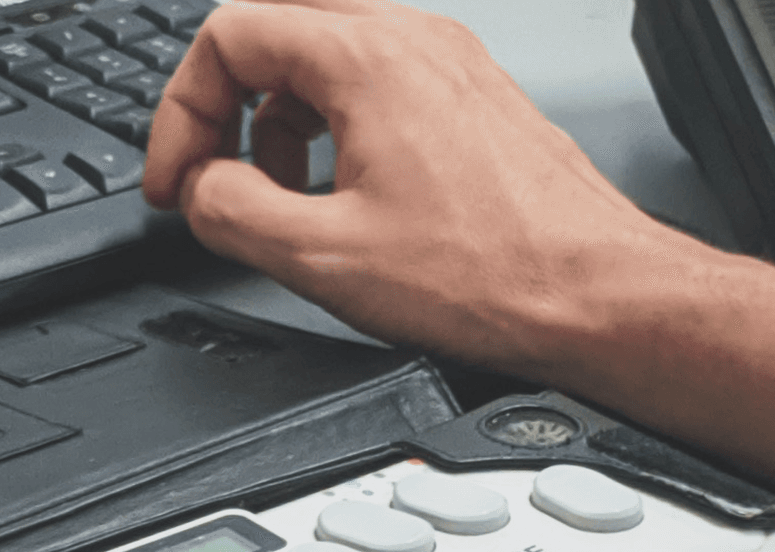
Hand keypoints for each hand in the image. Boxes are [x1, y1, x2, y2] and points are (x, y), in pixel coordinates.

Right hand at [143, 0, 680, 373]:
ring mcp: (452, 70)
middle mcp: (415, 44)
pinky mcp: (475, 108)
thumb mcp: (323, 258)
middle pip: (279, 32)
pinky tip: (348, 199)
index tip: (179, 183)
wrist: (595, 298)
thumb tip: (202, 191)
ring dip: (284, 123)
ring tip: (286, 199)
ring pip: (331, 61)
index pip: (230, 38)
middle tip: (219, 178)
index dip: (183, 115)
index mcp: (367, 60)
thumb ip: (232, 212)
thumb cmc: (493, 277)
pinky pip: (382, 92)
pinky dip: (339, 133)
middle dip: (230, 108)